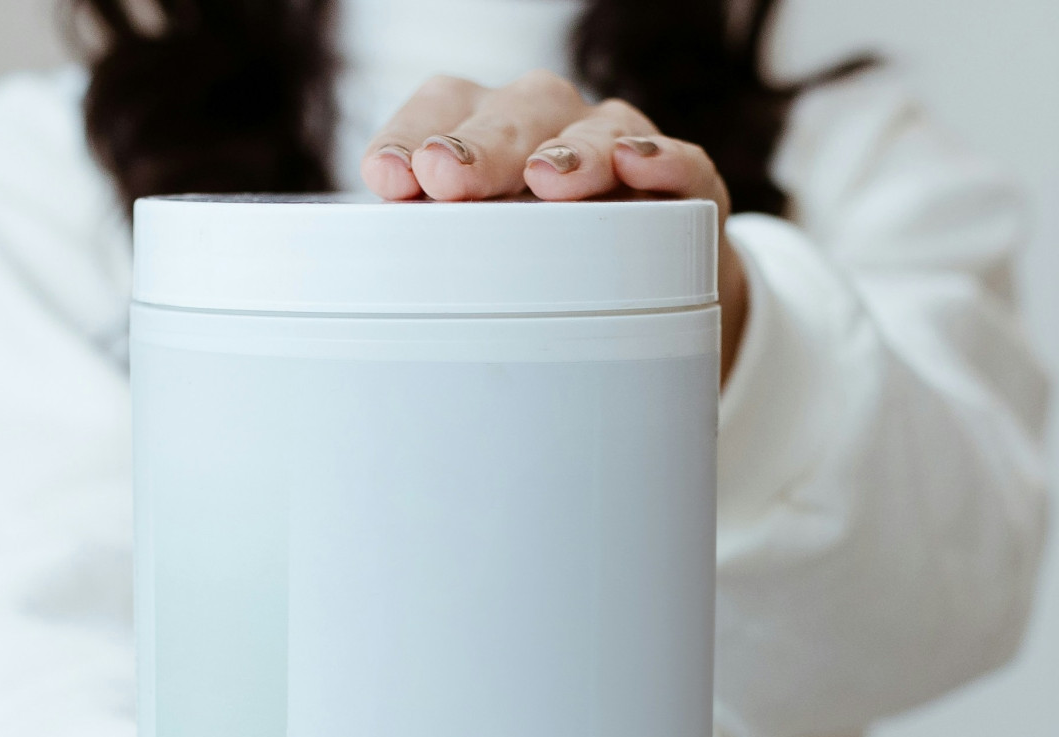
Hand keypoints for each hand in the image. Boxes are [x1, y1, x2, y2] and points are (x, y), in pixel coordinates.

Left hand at [361, 71, 750, 379]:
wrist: (647, 288)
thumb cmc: (537, 272)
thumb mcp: (477, 268)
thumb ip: (433, 265)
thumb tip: (375, 303)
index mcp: (482, 133)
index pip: (440, 111)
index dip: (411, 136)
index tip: (388, 177)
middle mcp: (545, 124)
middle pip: (512, 114)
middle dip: (480, 145)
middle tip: (449, 178)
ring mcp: (615, 145)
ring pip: (593, 127)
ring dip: (570, 151)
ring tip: (546, 180)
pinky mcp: (683, 182)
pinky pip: (679, 161)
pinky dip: (661, 162)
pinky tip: (636, 169)